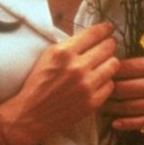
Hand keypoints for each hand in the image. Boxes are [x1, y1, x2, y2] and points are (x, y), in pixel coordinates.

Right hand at [0, 22, 119, 144]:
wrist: (30, 116)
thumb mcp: (48, 57)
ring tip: (103, 65)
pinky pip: (110, 85)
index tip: (109, 28)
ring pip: (113, 65)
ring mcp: (86, 85)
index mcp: (63, 52)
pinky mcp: (92, 102)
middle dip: (109, 45)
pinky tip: (97, 82)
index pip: (94, 33)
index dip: (105, 29)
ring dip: (109, 63)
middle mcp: (77, 67)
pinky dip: (105, 82)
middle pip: (108, 47)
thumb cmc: (37, 85)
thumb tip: (91, 35)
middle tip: (108, 46)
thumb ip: (69, 45)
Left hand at [103, 55, 143, 131]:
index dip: (109, 71)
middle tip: (93, 92)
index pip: (126, 66)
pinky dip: (127, 124)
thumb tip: (123, 65)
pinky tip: (116, 124)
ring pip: (131, 105)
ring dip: (113, 108)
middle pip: (124, 87)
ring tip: (100, 109)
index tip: (98, 73)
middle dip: (106, 90)